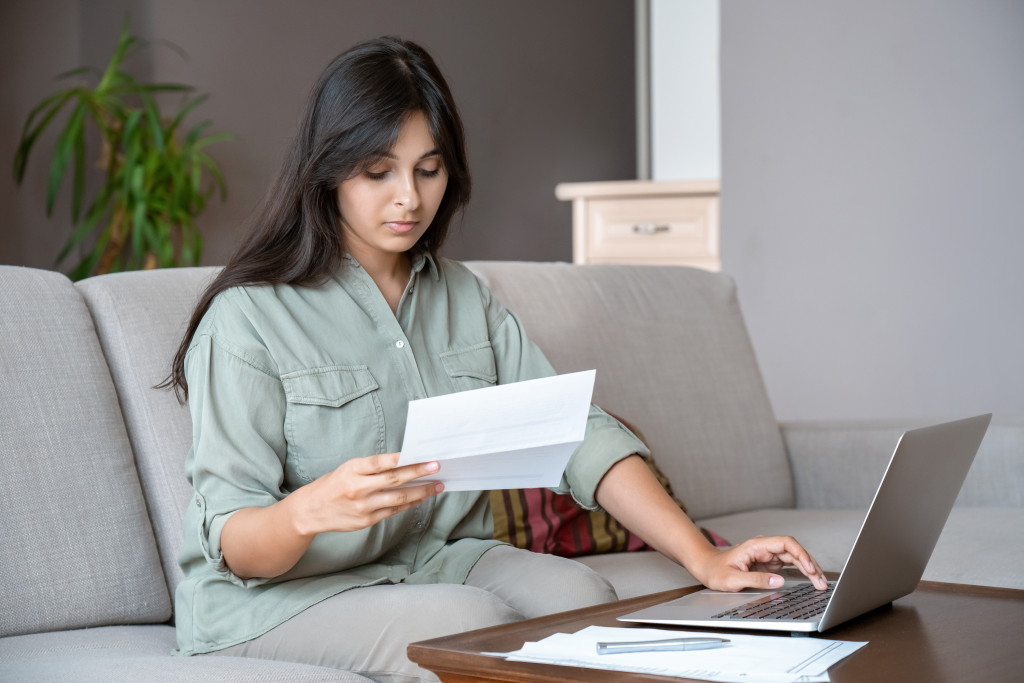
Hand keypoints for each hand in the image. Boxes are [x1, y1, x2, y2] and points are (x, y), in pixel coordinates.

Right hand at [295, 452, 442, 535]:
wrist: (310, 511)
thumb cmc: (332, 485)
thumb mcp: (348, 468)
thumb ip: (372, 467)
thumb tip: (404, 462)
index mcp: (352, 469)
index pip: (382, 462)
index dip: (404, 458)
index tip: (423, 455)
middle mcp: (358, 488)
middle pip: (395, 479)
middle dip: (419, 472)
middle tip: (437, 467)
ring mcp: (363, 506)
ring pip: (399, 497)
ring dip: (421, 491)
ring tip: (437, 485)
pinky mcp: (367, 521)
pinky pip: (394, 511)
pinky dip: (410, 503)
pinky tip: (421, 497)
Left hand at [693, 535, 827, 591]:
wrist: (707, 568)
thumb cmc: (716, 571)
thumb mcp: (732, 579)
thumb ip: (756, 579)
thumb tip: (779, 581)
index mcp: (756, 545)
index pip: (785, 543)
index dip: (800, 554)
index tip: (809, 568)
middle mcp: (764, 547)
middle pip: (793, 551)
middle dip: (809, 565)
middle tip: (821, 582)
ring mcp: (768, 555)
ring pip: (794, 558)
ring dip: (808, 569)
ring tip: (821, 583)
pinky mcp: (769, 563)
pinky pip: (789, 565)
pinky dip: (801, 572)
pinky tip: (811, 580)